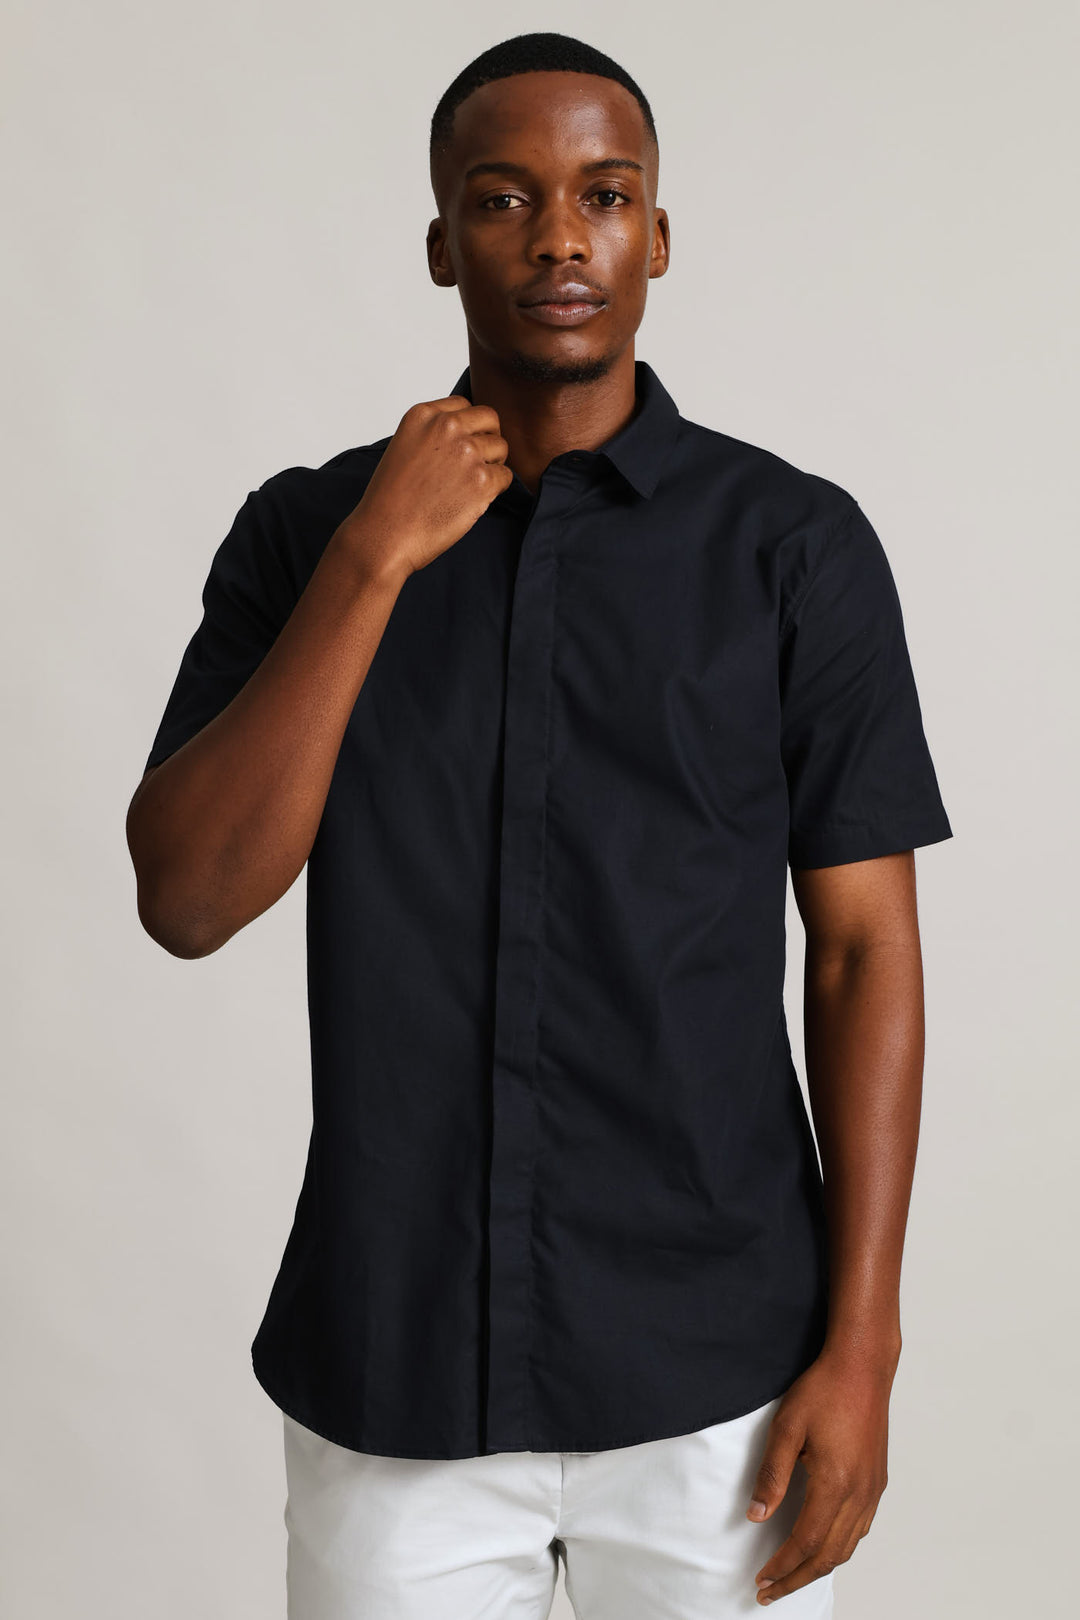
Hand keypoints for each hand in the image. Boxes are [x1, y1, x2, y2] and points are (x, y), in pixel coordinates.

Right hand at [337, 395, 513, 584]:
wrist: (384, 535)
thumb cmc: (391, 499)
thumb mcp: (405, 447)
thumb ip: (433, 433)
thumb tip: (468, 433)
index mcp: (424, 415)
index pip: (464, 404)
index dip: (468, 426)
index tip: (460, 447)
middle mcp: (447, 427)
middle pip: (490, 419)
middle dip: (488, 439)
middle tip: (475, 464)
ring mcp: (467, 453)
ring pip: (501, 448)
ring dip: (492, 466)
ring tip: (468, 486)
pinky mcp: (482, 481)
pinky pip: (506, 476)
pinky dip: (494, 490)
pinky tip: (471, 501)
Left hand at [745, 1345, 895, 1604]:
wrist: (863, 1367)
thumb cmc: (824, 1390)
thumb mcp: (787, 1427)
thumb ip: (771, 1474)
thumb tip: (756, 1516)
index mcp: (835, 1483)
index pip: (805, 1542)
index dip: (782, 1566)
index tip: (761, 1579)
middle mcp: (859, 1494)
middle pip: (828, 1555)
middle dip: (797, 1578)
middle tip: (769, 1592)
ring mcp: (872, 1490)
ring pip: (847, 1547)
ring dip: (818, 1568)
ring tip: (791, 1577)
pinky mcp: (877, 1482)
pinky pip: (860, 1530)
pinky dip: (838, 1548)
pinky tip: (822, 1547)